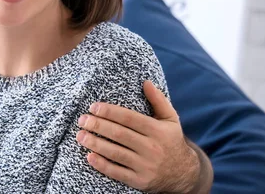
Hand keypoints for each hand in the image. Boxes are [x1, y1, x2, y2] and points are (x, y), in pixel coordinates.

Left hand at [77, 81, 201, 192]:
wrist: (185, 174)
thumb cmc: (171, 141)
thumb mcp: (171, 120)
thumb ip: (158, 100)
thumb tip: (146, 82)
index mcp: (158, 130)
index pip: (129, 118)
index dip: (110, 112)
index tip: (93, 107)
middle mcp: (152, 148)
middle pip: (119, 134)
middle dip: (98, 125)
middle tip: (82, 120)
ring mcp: (146, 166)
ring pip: (116, 153)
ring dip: (95, 143)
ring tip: (80, 135)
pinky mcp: (140, 181)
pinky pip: (117, 173)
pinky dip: (102, 165)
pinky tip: (89, 156)